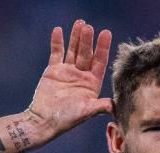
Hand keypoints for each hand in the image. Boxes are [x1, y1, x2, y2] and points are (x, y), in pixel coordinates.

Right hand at [28, 20, 112, 135]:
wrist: (44, 121)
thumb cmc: (66, 119)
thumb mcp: (86, 111)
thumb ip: (100, 106)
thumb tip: (115, 106)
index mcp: (92, 83)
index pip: (100, 61)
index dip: (103, 48)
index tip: (106, 33)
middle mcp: (81, 75)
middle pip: (86, 53)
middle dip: (88, 40)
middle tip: (89, 27)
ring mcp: (67, 72)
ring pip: (73, 50)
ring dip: (76, 37)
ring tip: (80, 23)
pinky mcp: (53, 70)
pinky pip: (56, 53)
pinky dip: (57, 42)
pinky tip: (58, 30)